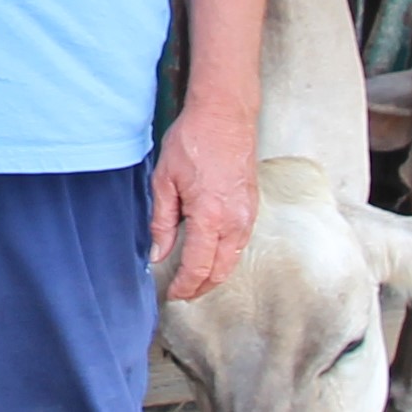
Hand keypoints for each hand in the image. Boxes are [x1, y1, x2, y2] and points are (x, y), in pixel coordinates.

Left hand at [150, 103, 258, 301]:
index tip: (172, 295)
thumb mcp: (164, 182)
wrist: (225, 116)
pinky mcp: (252, 207)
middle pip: (220, 271)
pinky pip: (240, 243)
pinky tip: (209, 256)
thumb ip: (161, 222)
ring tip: (193, 280)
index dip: (185, 286)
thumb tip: (158, 254)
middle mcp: (235, 221)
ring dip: (214, 274)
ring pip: (233, 259)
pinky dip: (225, 257)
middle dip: (200, 287)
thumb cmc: (192, 142)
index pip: (198, 267)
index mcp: (210, 216)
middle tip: (181, 294)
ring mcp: (248, 214)